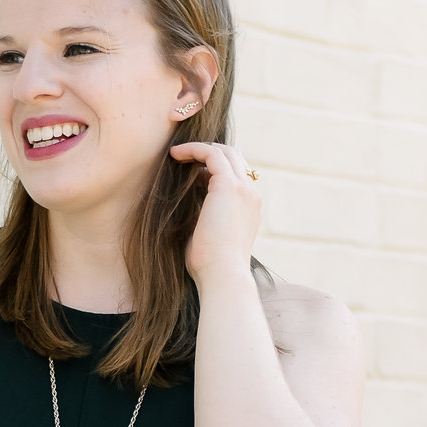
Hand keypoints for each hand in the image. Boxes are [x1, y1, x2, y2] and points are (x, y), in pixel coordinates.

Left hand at [170, 137, 262, 284]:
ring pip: (225, 152)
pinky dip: (194, 150)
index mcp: (249, 209)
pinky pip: (212, 154)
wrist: (222, 277)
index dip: (213, 170)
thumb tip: (184, 203)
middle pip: (234, 159)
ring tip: (176, 154)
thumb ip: (203, 216)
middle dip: (209, 154)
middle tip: (183, 157)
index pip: (236, 176)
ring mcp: (244, 190)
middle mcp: (251, 196)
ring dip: (200, 149)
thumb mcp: (207, 236)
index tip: (191, 174)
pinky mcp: (229, 186)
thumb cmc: (209, 267)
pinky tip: (174, 154)